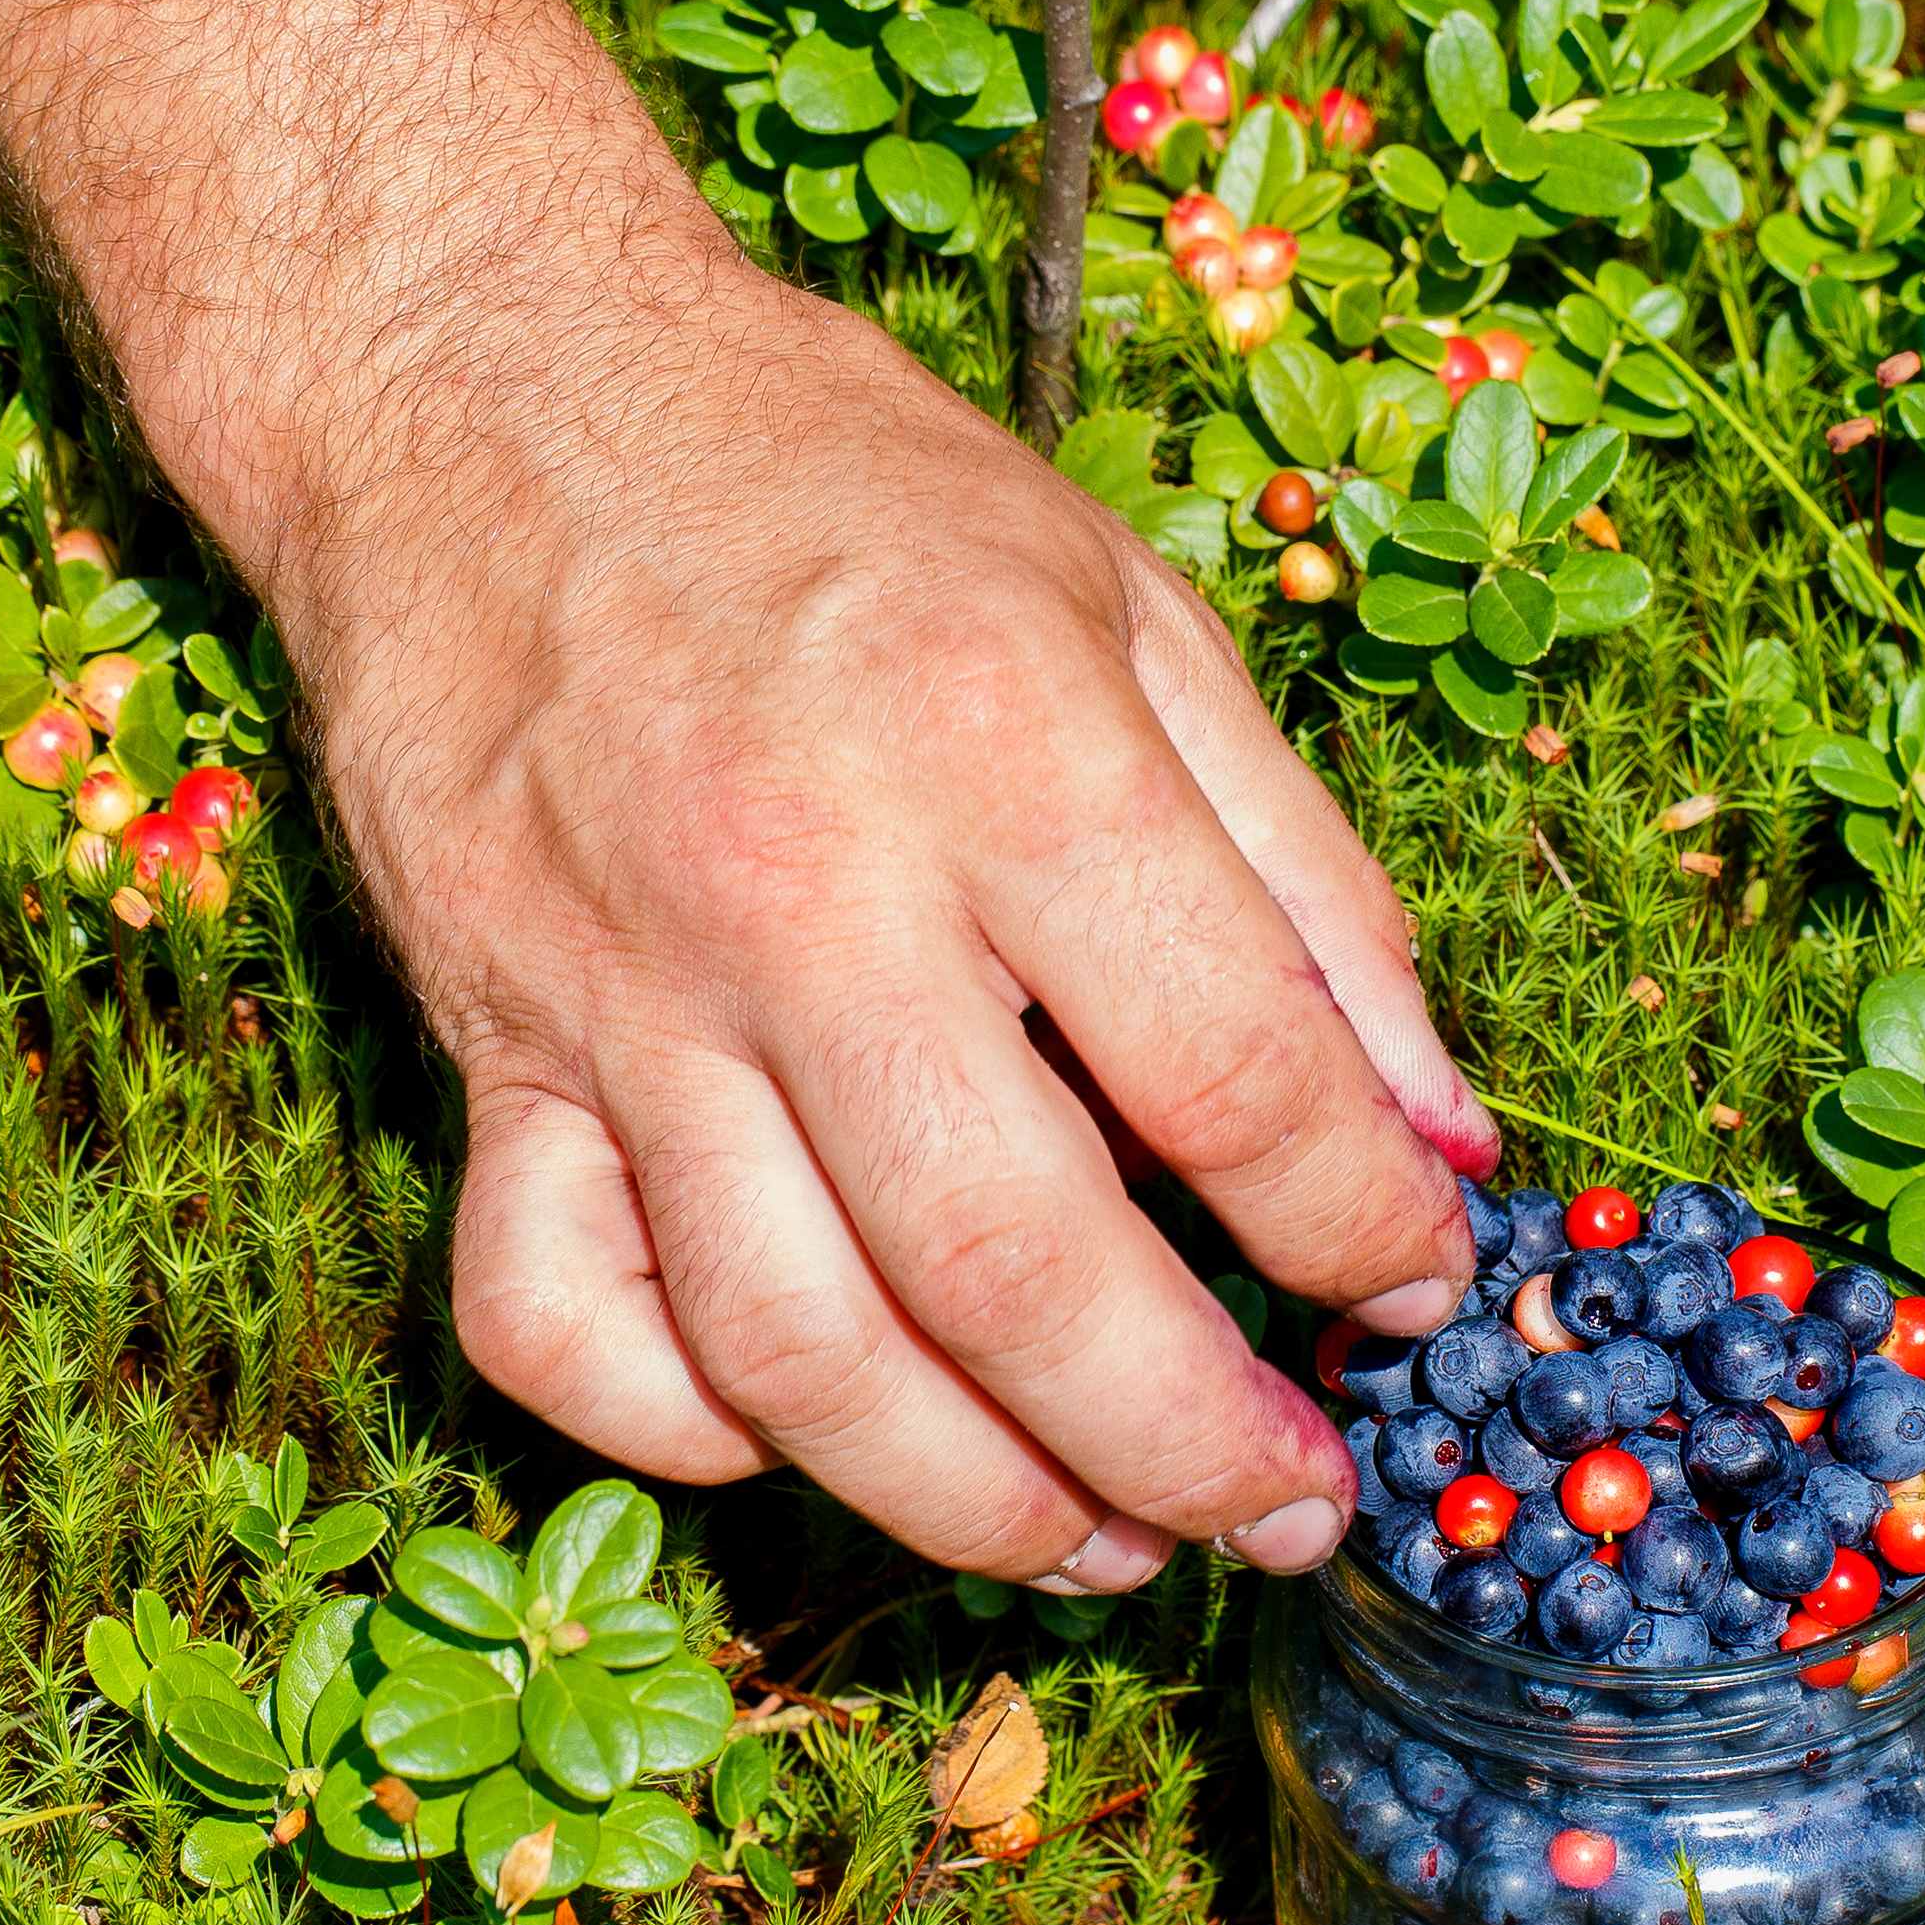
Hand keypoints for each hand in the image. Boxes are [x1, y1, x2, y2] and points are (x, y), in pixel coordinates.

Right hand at [304, 263, 1490, 1586]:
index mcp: (1006, 747)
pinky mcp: (482, 1054)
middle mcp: (805, 888)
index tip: (1424, 1281)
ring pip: (798, 1354)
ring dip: (980, 1502)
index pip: (1234, 1073)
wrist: (481, 383)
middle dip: (1192, 1441)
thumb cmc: (846, 492)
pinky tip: (824, 1433)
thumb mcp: (1140, 613)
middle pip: (1016, 1270)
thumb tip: (1442, 1129)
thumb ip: (1310, 881)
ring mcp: (620, 993)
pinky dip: (694, 1432)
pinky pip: (564, 1327)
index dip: (1366, 1222)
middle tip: (1294, 1509)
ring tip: (1113, 1541)